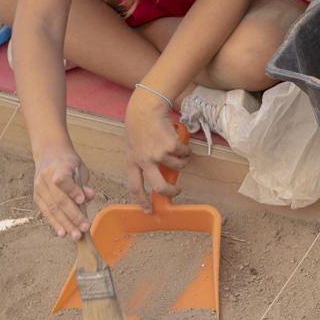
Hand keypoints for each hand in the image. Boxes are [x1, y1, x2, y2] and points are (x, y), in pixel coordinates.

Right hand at [33, 148, 95, 239]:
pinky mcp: (37, 197)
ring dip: (65, 224)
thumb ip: (83, 184)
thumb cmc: (69, 163)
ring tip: (75, 235)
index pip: (63, 180)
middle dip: (73, 216)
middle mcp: (45, 179)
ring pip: (52, 209)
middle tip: (85, 228)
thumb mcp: (79, 168)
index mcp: (59, 167)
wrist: (49, 154)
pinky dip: (55, 223)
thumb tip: (91, 196)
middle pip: (59, 200)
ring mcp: (39, 189)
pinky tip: (63, 233)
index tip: (82, 201)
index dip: (73, 191)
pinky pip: (47, 212)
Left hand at [123, 90, 188, 210]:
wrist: (146, 109)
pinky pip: (184, 154)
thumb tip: (159, 174)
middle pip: (159, 186)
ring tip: (179, 152)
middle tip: (177, 192)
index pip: (135, 187)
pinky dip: (186, 150)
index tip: (148, 210)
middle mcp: (144, 161)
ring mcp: (158, 154)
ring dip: (183, 161)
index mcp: (132, 162)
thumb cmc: (139, 126)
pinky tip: (181, 142)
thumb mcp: (134, 146)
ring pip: (178, 167)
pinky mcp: (170, 146)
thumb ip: (142, 161)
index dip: (142, 200)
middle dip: (170, 192)